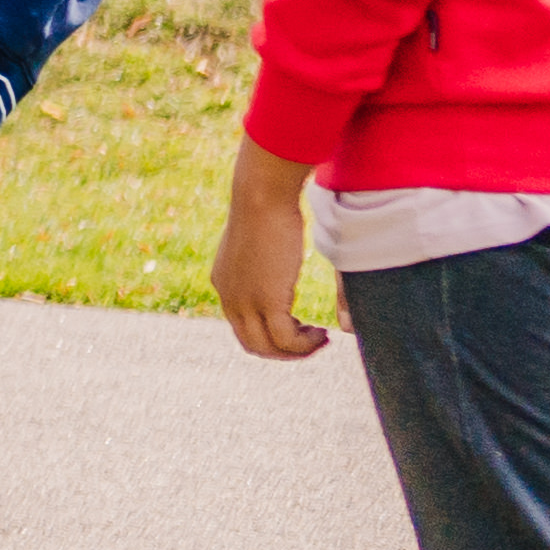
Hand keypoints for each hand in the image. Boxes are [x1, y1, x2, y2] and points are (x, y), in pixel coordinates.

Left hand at [214, 163, 330, 363]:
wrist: (261, 197)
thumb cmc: (267, 209)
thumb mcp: (260, 244)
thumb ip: (265, 264)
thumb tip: (282, 271)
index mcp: (225, 285)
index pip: (243, 328)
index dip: (271, 337)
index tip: (299, 330)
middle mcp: (229, 298)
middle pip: (253, 345)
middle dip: (285, 352)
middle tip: (313, 342)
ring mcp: (244, 302)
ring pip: (268, 348)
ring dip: (298, 351)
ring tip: (321, 338)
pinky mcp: (266, 301)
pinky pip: (286, 339)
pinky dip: (306, 343)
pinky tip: (323, 332)